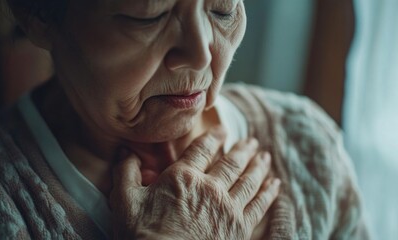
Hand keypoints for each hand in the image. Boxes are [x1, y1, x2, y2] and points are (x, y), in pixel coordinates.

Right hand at [110, 127, 280, 239]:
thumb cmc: (142, 235)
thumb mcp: (124, 200)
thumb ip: (125, 171)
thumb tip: (125, 151)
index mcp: (182, 177)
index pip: (202, 149)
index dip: (213, 137)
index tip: (222, 130)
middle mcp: (209, 188)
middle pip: (231, 163)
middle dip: (242, 150)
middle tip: (251, 142)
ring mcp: (227, 208)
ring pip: (248, 181)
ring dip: (258, 167)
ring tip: (265, 157)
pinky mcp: (239, 228)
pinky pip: (259, 205)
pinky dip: (269, 193)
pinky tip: (275, 185)